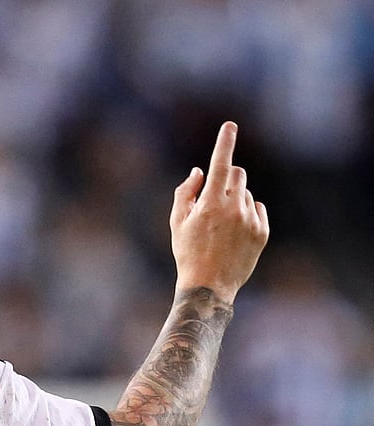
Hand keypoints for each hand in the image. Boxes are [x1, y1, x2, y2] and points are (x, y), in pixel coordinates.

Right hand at [170, 122, 269, 303]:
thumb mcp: (177, 222)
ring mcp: (250, 220)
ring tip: (222, 226)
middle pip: (237, 174)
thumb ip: (185, 192)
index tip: (230, 125)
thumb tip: (199, 170)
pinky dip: (247, 214)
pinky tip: (235, 233)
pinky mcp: (262, 232)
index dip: (224, 142)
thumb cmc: (187, 252)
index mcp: (209, 204)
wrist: (209, 285)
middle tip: (215, 197)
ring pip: (246, 193)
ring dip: (235, 199)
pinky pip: (257, 209)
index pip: (219, 164)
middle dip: (226, 178)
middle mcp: (233, 208)